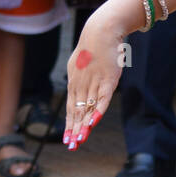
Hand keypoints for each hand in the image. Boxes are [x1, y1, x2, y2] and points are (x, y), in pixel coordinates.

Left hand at [63, 10, 126, 149]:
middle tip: (72, 146)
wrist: (102, 31)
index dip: (70, 125)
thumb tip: (78, 86)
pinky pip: (102, 99)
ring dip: (83, 125)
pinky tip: (93, 123)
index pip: (72, 108)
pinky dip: (97, 111)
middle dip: (74, 130)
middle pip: (78, 111)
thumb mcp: (81, 62)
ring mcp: (94, 82)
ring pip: (88, 108)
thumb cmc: (94, 46)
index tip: (67, 139)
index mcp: (74, 82)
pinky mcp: (108, 80)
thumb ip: (80, 77)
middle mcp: (81, 84)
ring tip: (80, 140)